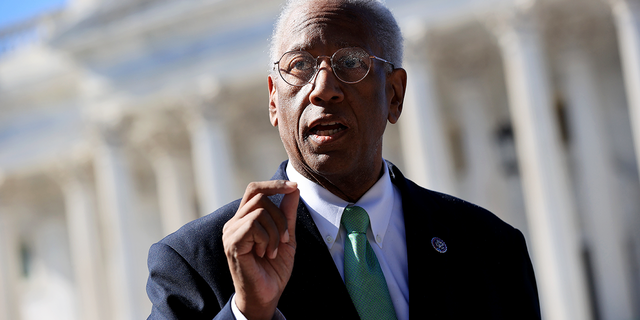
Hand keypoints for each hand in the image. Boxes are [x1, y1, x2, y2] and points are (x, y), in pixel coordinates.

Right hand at [222, 180, 298, 319]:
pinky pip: (254, 225)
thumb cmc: (274, 269)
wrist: (267, 295)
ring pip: (260, 211)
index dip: (275, 185)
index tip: (294, 187)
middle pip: (260, 197)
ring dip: (276, 231)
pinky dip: (268, 239)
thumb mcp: (286, 236)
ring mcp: (231, 232)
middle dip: (281, 216)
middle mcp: (234, 222)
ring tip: (273, 251)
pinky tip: (265, 254)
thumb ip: (288, 213)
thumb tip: (294, 189)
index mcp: (245, 219)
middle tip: (285, 239)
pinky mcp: (232, 243)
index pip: (255, 190)